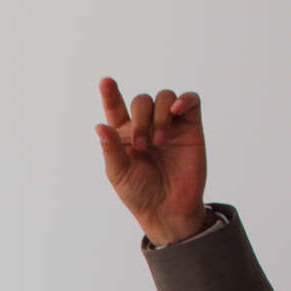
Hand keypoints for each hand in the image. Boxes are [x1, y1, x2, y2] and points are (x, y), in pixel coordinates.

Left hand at [95, 77, 212, 245]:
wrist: (168, 208)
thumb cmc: (140, 193)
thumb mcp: (119, 173)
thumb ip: (110, 149)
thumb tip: (99, 126)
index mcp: (124, 135)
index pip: (116, 107)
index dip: (110, 93)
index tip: (105, 82)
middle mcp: (146, 125)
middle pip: (143, 101)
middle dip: (141, 119)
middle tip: (143, 145)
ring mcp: (170, 125)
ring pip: (164, 97)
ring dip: (160, 115)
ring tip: (159, 141)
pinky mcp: (191, 127)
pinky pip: (190, 101)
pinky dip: (184, 99)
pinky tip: (176, 109)